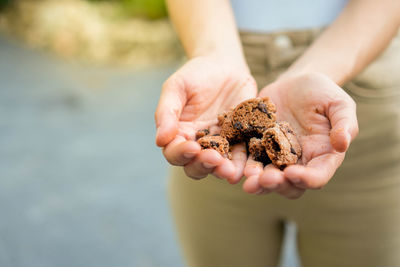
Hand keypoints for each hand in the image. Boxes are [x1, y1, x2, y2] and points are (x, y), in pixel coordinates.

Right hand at [155, 55, 255, 181]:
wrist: (225, 64)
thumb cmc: (195, 74)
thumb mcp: (176, 87)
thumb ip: (167, 112)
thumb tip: (160, 140)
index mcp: (179, 134)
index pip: (175, 152)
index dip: (181, 153)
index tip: (192, 147)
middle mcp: (198, 144)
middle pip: (196, 166)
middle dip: (204, 165)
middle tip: (214, 159)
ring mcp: (221, 145)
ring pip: (220, 166)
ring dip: (224, 170)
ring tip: (230, 171)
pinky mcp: (241, 140)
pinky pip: (242, 155)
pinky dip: (245, 162)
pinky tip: (248, 165)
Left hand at [243, 73, 358, 198]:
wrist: (295, 83)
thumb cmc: (322, 93)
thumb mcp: (339, 104)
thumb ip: (345, 123)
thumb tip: (343, 144)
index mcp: (321, 157)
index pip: (317, 176)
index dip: (307, 179)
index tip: (293, 173)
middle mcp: (297, 163)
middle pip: (288, 184)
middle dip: (276, 184)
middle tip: (264, 181)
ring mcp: (275, 157)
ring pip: (265, 177)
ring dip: (256, 181)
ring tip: (246, 178)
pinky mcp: (257, 147)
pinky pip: (247, 159)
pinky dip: (240, 163)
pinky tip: (230, 162)